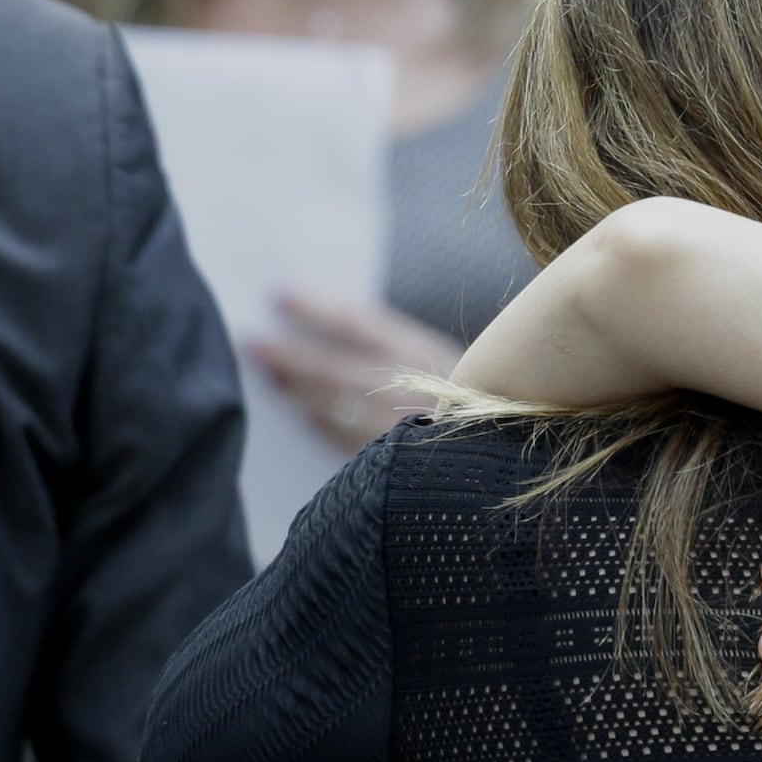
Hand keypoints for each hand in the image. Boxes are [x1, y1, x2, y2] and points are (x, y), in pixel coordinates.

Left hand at [249, 292, 463, 452]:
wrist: (508, 450)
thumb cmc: (479, 395)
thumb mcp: (445, 358)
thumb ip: (398, 342)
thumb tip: (338, 319)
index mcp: (428, 356)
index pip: (360, 325)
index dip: (317, 310)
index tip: (279, 296)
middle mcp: (414, 391)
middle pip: (339, 370)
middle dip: (294, 356)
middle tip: (253, 343)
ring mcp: (405, 431)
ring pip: (339, 408)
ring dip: (300, 391)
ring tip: (272, 376)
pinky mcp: (399, 465)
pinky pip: (350, 445)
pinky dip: (323, 426)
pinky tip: (304, 415)